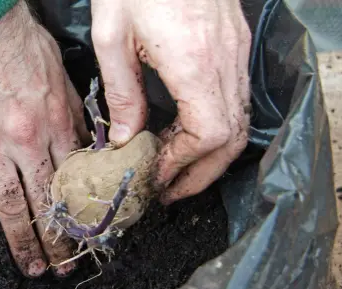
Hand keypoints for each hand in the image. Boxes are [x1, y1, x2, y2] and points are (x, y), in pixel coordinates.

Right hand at [0, 1, 87, 276]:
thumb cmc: (12, 40)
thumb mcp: (58, 71)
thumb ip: (73, 112)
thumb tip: (87, 146)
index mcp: (56, 122)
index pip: (75, 181)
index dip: (84, 213)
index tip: (90, 235)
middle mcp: (26, 142)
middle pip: (47, 202)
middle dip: (59, 240)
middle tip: (65, 267)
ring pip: (12, 208)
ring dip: (24, 244)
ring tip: (33, 270)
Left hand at [91, 0, 251, 203]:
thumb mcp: (112, 36)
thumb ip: (121, 92)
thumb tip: (125, 138)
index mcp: (194, 61)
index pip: (209, 134)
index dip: (182, 164)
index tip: (154, 178)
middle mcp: (224, 61)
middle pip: (230, 138)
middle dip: (200, 173)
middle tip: (167, 191)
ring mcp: (234, 53)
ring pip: (236, 122)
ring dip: (206, 155)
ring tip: (172, 170)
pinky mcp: (232, 46)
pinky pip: (232, 100)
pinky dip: (210, 128)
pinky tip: (182, 134)